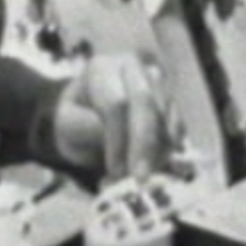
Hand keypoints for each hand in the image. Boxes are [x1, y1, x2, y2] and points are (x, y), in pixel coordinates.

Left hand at [51, 54, 169, 180]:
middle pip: (144, 101)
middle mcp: (132, 67)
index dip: (117, 138)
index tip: (115, 170)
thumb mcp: (67, 123)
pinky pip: (178, 121)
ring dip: (158, 147)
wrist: (93, 109)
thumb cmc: (78, 117)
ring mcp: (155, 80)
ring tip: (145, 174)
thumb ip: (83, 127)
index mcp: (101, 69)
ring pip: (165, 111)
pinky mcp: (170, 99)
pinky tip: (161, 163)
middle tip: (140, 178)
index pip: (114, 103)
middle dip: (143, 143)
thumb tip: (111, 139)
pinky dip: (172, 145)